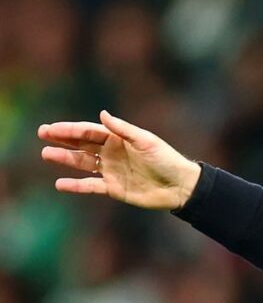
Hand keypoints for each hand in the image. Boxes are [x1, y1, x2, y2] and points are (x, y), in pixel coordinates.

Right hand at [38, 111, 201, 209]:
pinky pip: (90, 186)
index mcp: (119, 139)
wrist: (180, 186)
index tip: (51, 128)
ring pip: (82, 163)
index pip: (90, 132)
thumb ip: (123, 129)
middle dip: (62, 139)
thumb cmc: (166, 159)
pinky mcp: (113, 188)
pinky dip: (75, 185)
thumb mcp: (145, 141)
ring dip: (65, 159)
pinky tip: (60, 184)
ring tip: (46, 154)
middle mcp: (112, 153)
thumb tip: (102, 114)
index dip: (70, 129)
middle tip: (42, 133)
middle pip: (82, 144)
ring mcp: (111, 171)